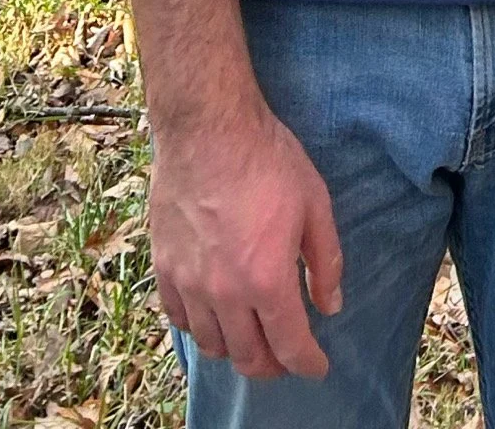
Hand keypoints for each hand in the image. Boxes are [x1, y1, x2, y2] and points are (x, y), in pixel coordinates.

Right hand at [149, 98, 343, 382]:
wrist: (207, 126)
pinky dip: (199, 329)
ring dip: (236, 350)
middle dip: (273, 365)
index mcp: (267, 279)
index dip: (308, 363)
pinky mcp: (164, 266)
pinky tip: (213, 316)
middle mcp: (224, 292)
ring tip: (252, 339)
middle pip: (248, 356)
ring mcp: (189, 282)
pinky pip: (179, 319)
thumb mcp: (314, 203)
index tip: (317, 366)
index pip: (290, 346)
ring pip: (212, 345)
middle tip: (287, 357)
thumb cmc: (266, 159)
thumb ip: (325, 261)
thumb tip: (330, 305)